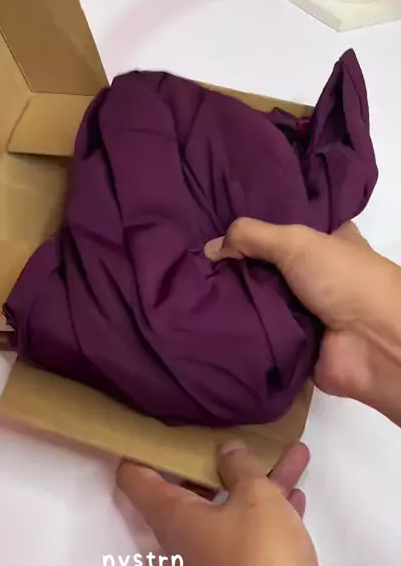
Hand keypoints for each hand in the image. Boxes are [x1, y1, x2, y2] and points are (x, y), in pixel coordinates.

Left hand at [118, 442, 336, 565]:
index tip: (155, 420)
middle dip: (214, 457)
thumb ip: (241, 467)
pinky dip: (272, 510)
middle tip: (231, 425)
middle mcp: (186, 538)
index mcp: (172, 515)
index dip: (141, 445)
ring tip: (290, 450)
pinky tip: (297, 491)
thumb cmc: (258, 562)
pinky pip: (253, 532)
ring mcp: (215, 560)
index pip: (135, 476)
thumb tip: (226, 449)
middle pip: (189, 488)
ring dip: (257, 481)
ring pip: (231, 507)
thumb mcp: (255, 499)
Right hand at [205, 219, 400, 423]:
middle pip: (267, 264)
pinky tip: (204, 318)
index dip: (257, 225)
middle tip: (196, 258)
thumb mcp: (297, 242)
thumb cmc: (344, 280)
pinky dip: (238, 329)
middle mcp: (316, 275)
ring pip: (259, 299)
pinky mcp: (294, 344)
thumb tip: (209, 247)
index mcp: (329, 242)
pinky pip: (259, 332)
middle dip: (237, 263)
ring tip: (192, 286)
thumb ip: (252, 236)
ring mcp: (305, 311)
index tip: (217, 221)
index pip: (287, 226)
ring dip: (233, 298)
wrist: (372, 344)